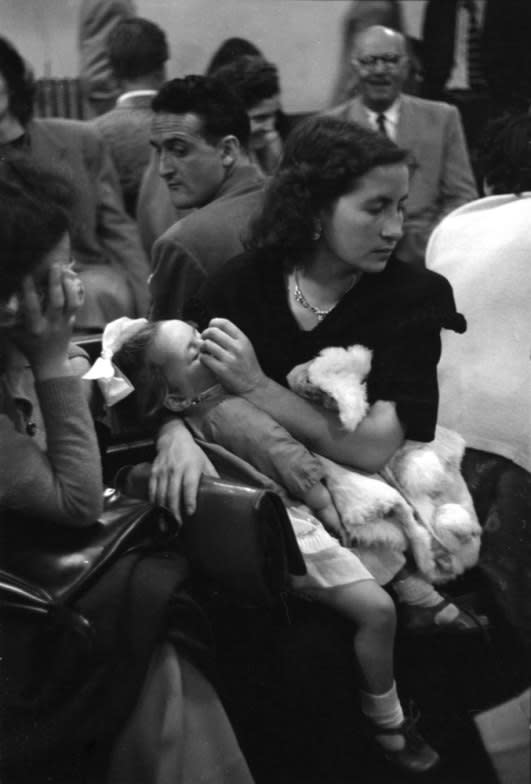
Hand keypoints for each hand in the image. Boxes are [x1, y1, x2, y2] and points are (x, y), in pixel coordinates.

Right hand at [10, 264, 83, 379]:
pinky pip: (77, 305)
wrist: (50, 363)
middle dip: (55, 283)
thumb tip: (1, 298)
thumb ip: (6, 318)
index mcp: (35, 328)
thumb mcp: (13, 334)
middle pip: (57, 302)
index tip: (26, 274)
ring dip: (69, 285)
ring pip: (71, 303)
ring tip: (64, 270)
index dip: (29, 290)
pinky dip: (75, 291)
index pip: (32, 307)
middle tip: (54, 265)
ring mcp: (64, 323)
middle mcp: (52, 325)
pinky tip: (71, 278)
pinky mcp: (72, 321)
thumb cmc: (27, 345)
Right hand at [149, 419, 218, 522]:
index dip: (189, 499)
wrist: (173, 438)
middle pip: (173, 494)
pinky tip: (157, 513)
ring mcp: (163, 471)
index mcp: (191, 467)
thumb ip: (212, 477)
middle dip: (174, 512)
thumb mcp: (205, 462)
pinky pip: (152, 491)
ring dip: (163, 511)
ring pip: (161, 495)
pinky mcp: (154, 472)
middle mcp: (176, 470)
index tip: (190, 512)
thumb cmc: (192, 453)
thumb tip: (223, 492)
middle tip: (177, 526)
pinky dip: (154, 503)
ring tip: (167, 524)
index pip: (189, 486)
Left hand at [200, 318, 266, 394]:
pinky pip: (205, 358)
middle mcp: (237, 348)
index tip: (210, 328)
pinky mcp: (222, 370)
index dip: (213, 323)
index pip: (224, 323)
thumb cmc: (247, 366)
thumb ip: (232, 338)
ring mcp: (230, 359)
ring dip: (202, 347)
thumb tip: (212, 328)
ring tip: (204, 351)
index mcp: (243, 340)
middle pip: (213, 332)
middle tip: (204, 340)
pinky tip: (205, 360)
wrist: (254, 385)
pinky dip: (202, 357)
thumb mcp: (245, 347)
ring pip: (207, 344)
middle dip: (205, 334)